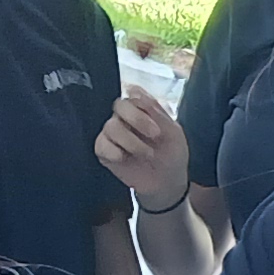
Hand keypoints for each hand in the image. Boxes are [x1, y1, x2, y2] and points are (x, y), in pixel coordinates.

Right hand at [97, 88, 188, 216]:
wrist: (167, 183)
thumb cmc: (172, 155)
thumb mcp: (173, 132)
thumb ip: (157, 112)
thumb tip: (134, 91)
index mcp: (142, 109)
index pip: (134, 94)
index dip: (143, 102)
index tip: (158, 120)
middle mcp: (125, 118)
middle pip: (119, 105)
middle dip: (137, 118)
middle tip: (155, 134)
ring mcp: (113, 134)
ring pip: (111, 126)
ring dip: (131, 140)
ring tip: (147, 154)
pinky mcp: (105, 151)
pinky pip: (100, 145)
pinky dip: (113, 151)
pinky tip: (124, 158)